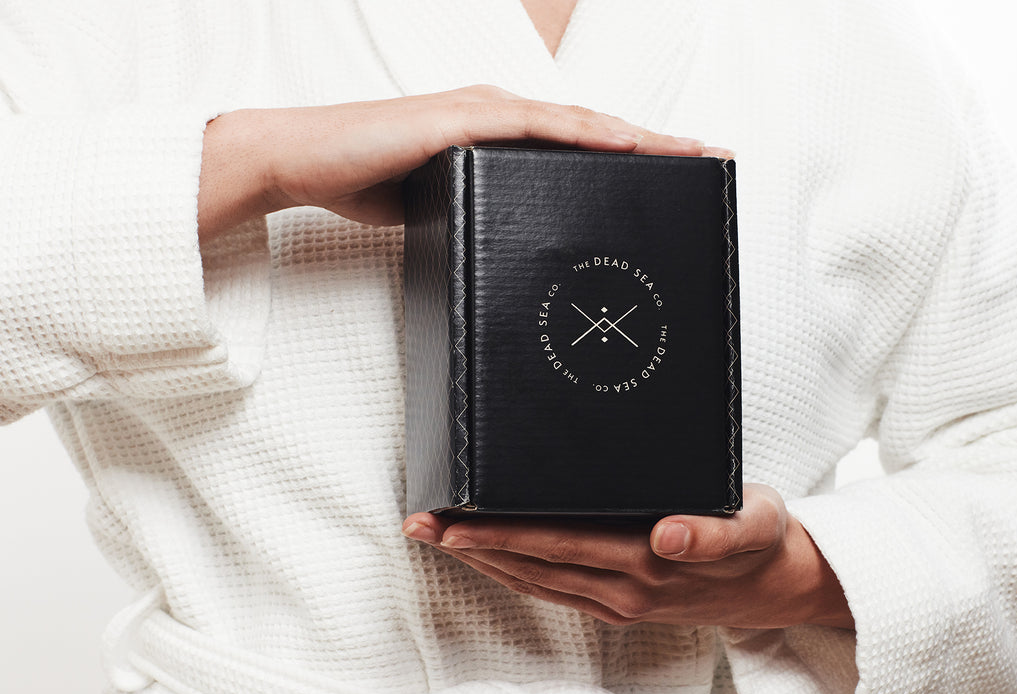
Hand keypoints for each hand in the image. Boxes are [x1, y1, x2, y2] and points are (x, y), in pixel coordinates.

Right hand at [198, 84, 732, 240]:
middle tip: (713, 158)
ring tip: (690, 152)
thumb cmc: (368, 183)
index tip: (683, 172)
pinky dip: (586, 134)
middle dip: (657, 145)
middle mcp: (500, 114)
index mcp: (500, 137)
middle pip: (594, 130)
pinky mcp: (464, 120)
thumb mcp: (443, 206)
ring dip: (638, 137)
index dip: (634, 156)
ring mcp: (485, 113)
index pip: (580, 145)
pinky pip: (538, 126)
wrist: (303, 160)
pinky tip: (626, 143)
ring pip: (579, 123)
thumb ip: (482, 218)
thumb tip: (514, 257)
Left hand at [401, 484, 853, 629]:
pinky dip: (515, 574)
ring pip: (536, 582)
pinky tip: (490, 560)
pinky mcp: (620, 606)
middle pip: (533, 564)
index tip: (456, 521)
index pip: (558, 543)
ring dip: (484, 562)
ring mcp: (619, 602)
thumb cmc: (764, 540)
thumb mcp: (756, 522)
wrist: (781, 587)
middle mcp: (626, 586)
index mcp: (649, 560)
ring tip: (438, 538)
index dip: (502, 533)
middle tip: (420, 523)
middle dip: (472, 545)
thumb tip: (668, 535)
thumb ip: (715, 530)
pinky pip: (555, 591)